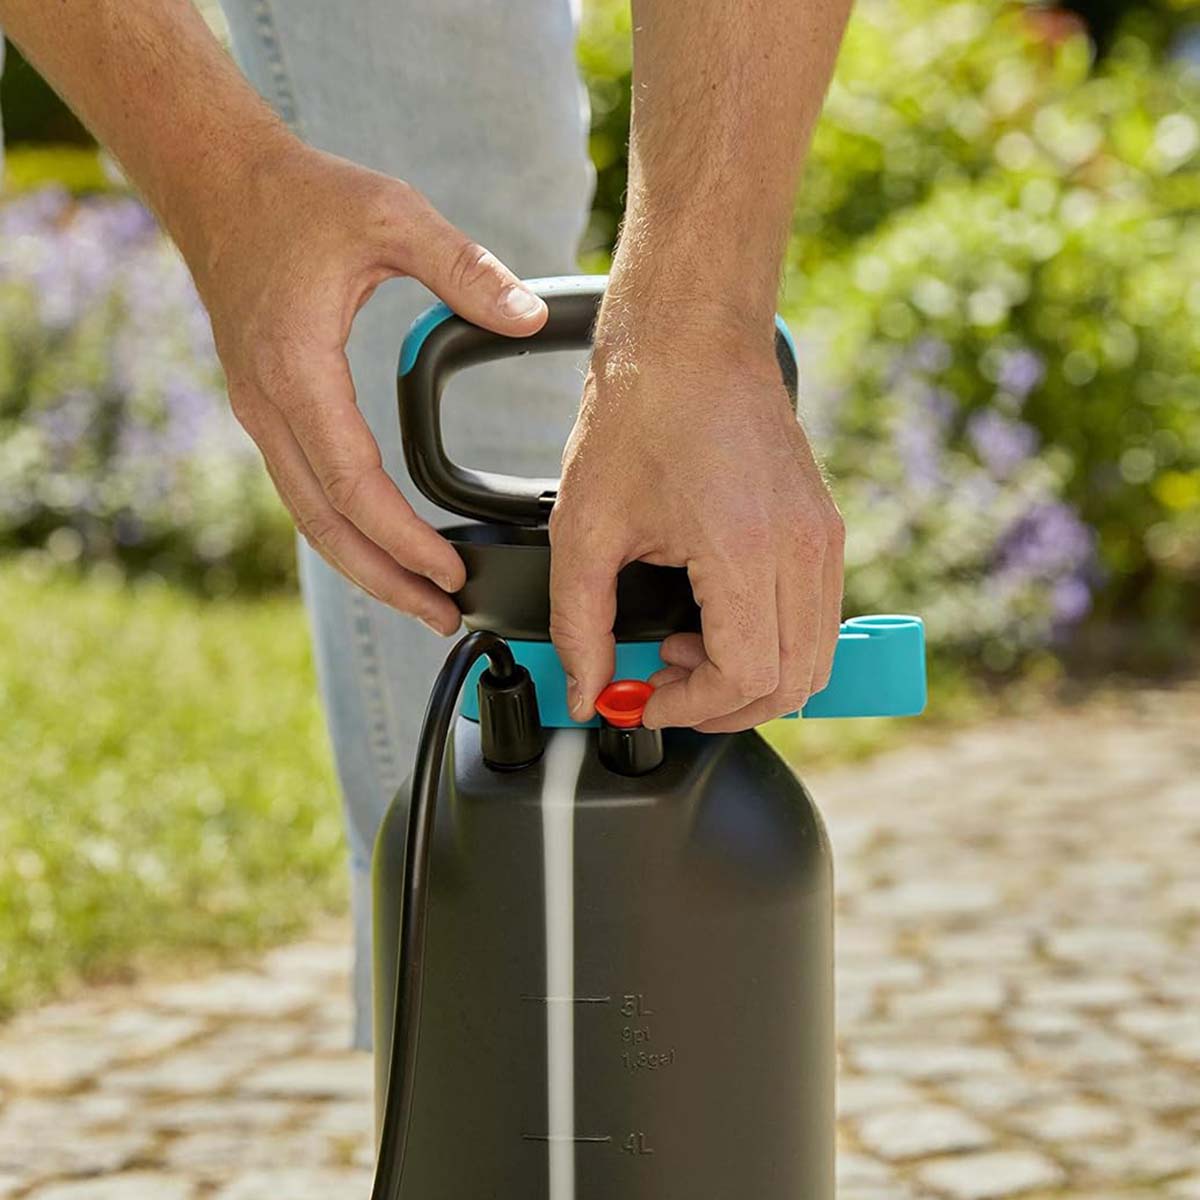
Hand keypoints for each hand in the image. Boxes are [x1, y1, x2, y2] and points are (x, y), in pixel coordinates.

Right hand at [180, 138, 547, 632]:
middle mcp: (270, 406)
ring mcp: (261, 413)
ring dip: (363, 567)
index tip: (450, 572)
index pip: (353, 486)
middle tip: (442, 618)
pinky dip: (346, 530)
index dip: (403, 539)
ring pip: (311, 517)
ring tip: (419, 602)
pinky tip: (383, 546)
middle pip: (326, 525)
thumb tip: (528, 316)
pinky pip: (305, 490)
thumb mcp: (392, 216)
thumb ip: (464, 268)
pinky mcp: (268, 409)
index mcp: (298, 371)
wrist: (217, 182)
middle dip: (384, 580)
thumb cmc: (301, 197)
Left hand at [549, 316, 844, 732]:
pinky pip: (813, 620)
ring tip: (681, 653)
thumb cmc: (640, 411)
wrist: (691, 337)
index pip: (747, 677)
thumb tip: (587, 691)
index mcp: (747, 549)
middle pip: (794, 684)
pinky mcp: (823, 529)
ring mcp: (822, 539)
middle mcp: (803, 549)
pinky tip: (710, 622)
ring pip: (812, 659)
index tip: (642, 700)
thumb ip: (580, 626)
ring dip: (748, 680)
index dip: (689, 707)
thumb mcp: (585, 527)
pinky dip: (769, 645)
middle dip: (721, 707)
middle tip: (659, 690)